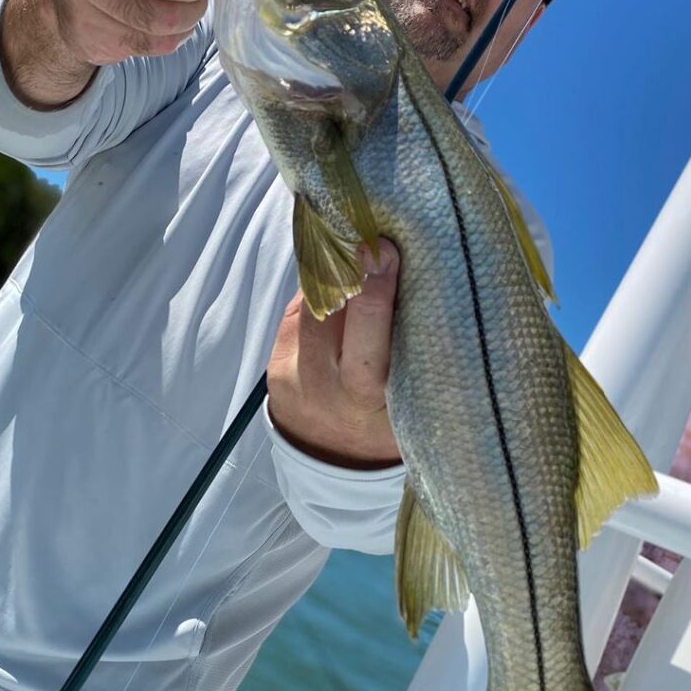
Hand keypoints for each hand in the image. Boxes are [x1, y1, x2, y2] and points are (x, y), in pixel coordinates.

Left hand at [267, 239, 401, 469]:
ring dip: (332, 270)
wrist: (333, 462)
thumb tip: (416, 283)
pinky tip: (338, 263)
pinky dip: (321, 288)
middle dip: (346, 267)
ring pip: (308, 308)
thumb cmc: (390, 426)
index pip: (366, 347)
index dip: (373, 297)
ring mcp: (291, 373)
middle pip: (326, 315)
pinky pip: (300, 313)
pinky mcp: (274, 360)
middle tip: (367, 228)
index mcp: (366, 404)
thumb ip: (413, 354)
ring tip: (353, 233)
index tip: (385, 252)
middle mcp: (322, 387)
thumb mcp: (413, 403)